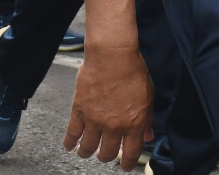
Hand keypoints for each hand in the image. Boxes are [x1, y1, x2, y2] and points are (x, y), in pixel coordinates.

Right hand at [64, 44, 154, 171]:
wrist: (113, 55)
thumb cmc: (133, 72)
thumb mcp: (148, 96)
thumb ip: (147, 118)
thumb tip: (148, 135)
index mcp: (134, 123)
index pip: (130, 153)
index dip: (127, 163)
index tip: (125, 168)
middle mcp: (114, 126)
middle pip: (107, 154)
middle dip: (106, 156)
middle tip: (104, 154)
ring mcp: (95, 120)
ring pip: (88, 148)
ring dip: (86, 152)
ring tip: (85, 151)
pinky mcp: (79, 111)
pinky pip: (72, 134)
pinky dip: (69, 143)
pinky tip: (69, 146)